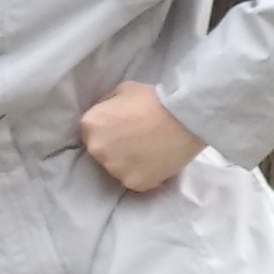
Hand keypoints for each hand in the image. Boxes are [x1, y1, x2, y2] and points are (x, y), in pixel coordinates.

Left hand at [79, 81, 204, 192]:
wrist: (183, 117)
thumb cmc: (152, 99)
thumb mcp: (121, 91)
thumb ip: (106, 105)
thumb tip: (105, 114)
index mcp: (89, 125)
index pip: (90, 132)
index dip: (107, 130)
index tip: (123, 128)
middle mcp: (96, 149)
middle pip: (101, 151)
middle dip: (115, 146)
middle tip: (137, 139)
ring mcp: (114, 168)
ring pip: (117, 168)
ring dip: (129, 162)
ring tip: (149, 150)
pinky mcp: (133, 183)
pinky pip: (135, 180)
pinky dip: (144, 173)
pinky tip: (156, 162)